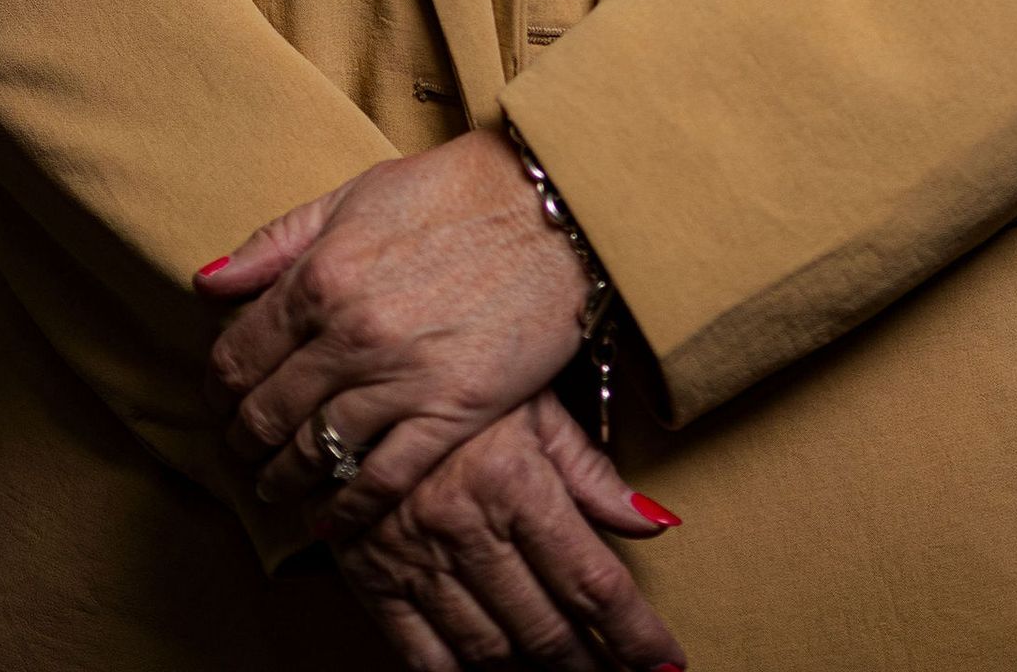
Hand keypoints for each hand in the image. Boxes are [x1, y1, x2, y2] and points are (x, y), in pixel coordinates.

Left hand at [198, 130, 590, 528]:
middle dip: (243, 440)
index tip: (223, 400)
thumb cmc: (453, 191)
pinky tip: (330, 514)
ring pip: (314, 453)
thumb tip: (206, 285)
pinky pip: (381, 479)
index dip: (219, 388)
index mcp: (319, 275)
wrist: (551, 206)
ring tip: (277, 483)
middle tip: (244, 449)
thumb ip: (277, 242)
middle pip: (266, 412)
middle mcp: (349, 333)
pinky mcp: (451, 412)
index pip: (236, 356)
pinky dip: (346, 506)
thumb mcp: (355, 196)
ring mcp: (400, 377)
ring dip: (283, 478)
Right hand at [330, 392, 684, 671]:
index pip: (591, 581)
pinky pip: (423, 655)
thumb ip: (592, 474)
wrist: (351, 374)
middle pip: (547, 628)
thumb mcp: (533, 408)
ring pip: (491, 648)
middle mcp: (466, 527)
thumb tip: (657, 523)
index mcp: (515, 481)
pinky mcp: (372, 577)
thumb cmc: (459, 382)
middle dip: (593, 664)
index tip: (666, 663)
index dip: (635, 634)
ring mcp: (415, 557)